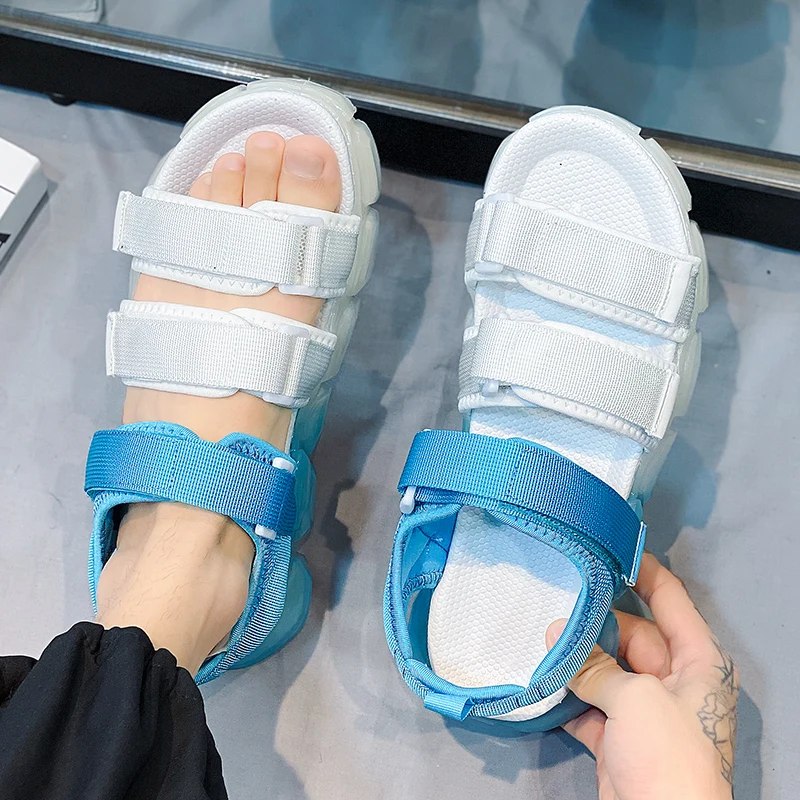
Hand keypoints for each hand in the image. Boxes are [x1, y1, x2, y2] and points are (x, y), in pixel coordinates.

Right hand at [546, 553, 738, 799]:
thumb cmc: (667, 752)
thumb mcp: (634, 698)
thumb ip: (593, 664)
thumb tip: (555, 634)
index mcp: (697, 659)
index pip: (669, 598)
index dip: (642, 569)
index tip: (607, 544)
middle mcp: (675, 678)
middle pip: (631, 632)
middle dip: (595, 620)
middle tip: (555, 595)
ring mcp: (647, 708)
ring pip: (608, 667)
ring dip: (578, 658)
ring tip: (541, 631)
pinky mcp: (621, 735)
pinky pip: (592, 701)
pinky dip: (569, 695)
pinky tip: (541, 676)